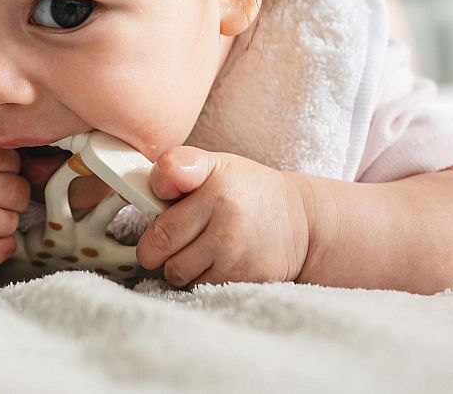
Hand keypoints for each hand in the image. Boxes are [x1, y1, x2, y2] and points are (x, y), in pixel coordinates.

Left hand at [135, 147, 310, 287]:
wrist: (303, 224)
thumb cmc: (250, 191)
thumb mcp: (217, 164)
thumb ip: (179, 166)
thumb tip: (153, 182)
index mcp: (215, 193)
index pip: (160, 226)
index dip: (149, 228)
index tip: (155, 221)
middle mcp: (226, 228)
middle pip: (160, 253)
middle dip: (156, 250)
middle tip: (171, 239)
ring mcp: (235, 260)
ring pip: (177, 274)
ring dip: (180, 266)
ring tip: (198, 248)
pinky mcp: (244, 282)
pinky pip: (200, 288)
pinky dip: (199, 279)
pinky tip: (215, 262)